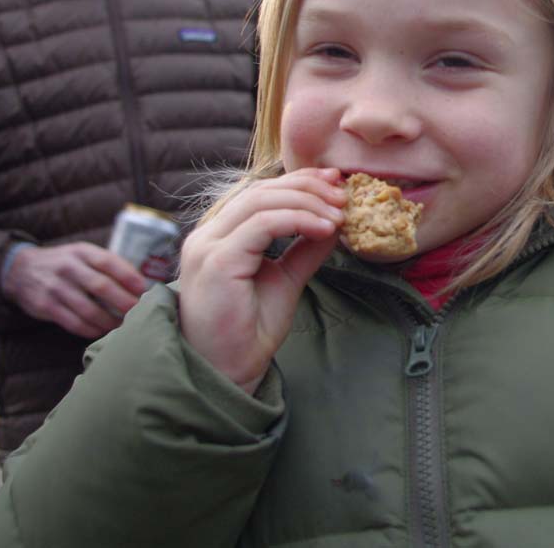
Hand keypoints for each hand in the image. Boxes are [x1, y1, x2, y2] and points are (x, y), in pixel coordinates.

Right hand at [2, 242, 151, 338]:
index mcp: (81, 252)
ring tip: (123, 325)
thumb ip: (105, 264)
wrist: (20, 269)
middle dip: (124, 302)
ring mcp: (55, 288)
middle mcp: (68, 268)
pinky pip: (73, 322)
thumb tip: (140, 283)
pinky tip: (102, 331)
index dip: (128, 276)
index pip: (108, 262)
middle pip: (101, 286)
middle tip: (140, 312)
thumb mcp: (82, 254)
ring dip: (109, 320)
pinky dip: (91, 329)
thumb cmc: (63, 263)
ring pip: (88, 309)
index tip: (145, 289)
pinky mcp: (46, 306)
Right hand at [178, 168, 345, 393]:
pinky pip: (262, 224)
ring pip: (261, 201)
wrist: (228, 372)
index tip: (336, 182)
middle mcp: (209, 235)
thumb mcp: (285, 279)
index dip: (299, 182)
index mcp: (221, 236)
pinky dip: (298, 220)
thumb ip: (305, 249)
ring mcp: (208, 246)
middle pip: (261, 190)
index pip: (261, 192)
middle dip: (307, 187)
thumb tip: (334, 222)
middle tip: (344, 195)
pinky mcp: (216, 261)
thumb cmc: (249, 331)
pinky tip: (324, 228)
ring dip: (308, 203)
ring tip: (340, 215)